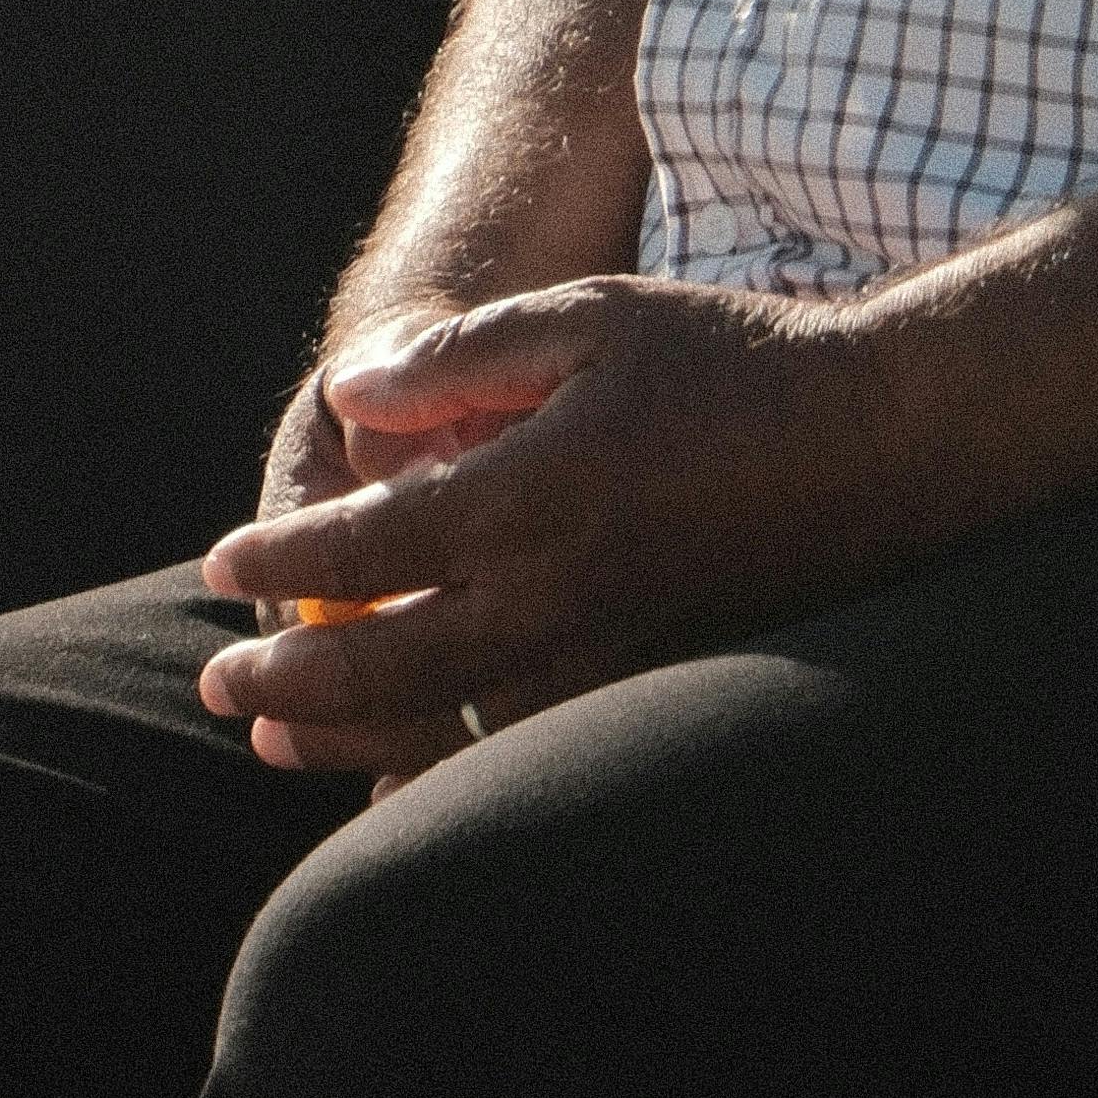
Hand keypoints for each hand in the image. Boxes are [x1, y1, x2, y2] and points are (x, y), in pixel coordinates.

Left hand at [196, 275, 930, 773]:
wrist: (882, 444)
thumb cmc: (732, 361)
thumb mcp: (592, 315)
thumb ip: (462, 354)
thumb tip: (346, 397)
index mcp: (534, 492)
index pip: (366, 544)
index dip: (280, 561)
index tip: (220, 569)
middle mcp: (561, 592)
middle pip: (385, 659)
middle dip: (287, 677)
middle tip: (216, 684)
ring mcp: (608, 656)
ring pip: (445, 727)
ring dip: (345, 736)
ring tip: (274, 738)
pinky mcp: (649, 689)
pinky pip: (522, 753)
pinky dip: (442, 774)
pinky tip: (393, 782)